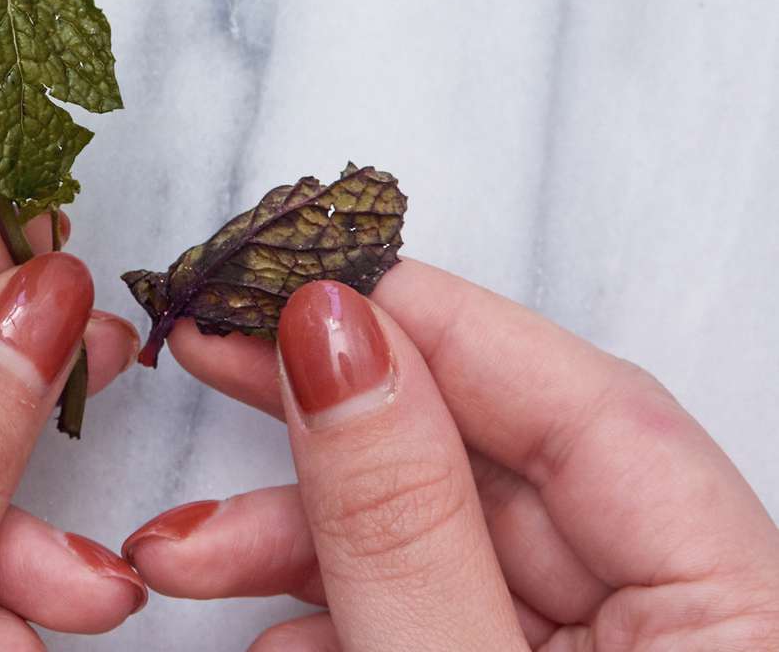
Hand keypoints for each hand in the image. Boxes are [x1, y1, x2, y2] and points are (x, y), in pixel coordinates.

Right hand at [122, 261, 778, 649]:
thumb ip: (401, 528)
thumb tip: (333, 339)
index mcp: (738, 616)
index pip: (592, 409)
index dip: (436, 327)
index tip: (296, 288)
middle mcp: (686, 627)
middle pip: (497, 468)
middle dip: (330, 431)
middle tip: (210, 358)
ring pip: (441, 545)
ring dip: (300, 541)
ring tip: (182, 556)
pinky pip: (430, 619)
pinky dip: (334, 617)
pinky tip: (265, 638)